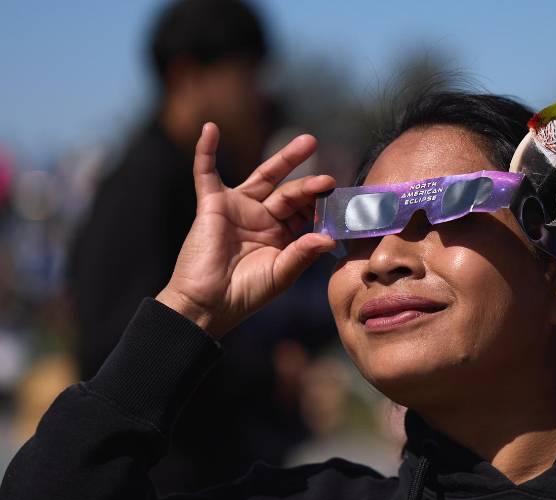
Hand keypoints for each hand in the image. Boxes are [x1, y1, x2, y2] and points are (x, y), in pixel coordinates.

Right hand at [157, 123, 336, 337]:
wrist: (207, 303)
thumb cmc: (245, 293)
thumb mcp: (281, 273)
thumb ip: (303, 253)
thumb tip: (330, 237)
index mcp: (282, 236)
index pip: (305, 213)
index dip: (320, 207)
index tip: (338, 204)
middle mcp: (263, 218)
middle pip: (290, 193)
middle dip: (310, 184)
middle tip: (329, 179)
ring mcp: (238, 208)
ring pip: (264, 176)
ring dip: (285, 159)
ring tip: (308, 142)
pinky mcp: (212, 205)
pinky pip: (206, 172)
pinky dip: (206, 151)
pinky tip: (211, 130)